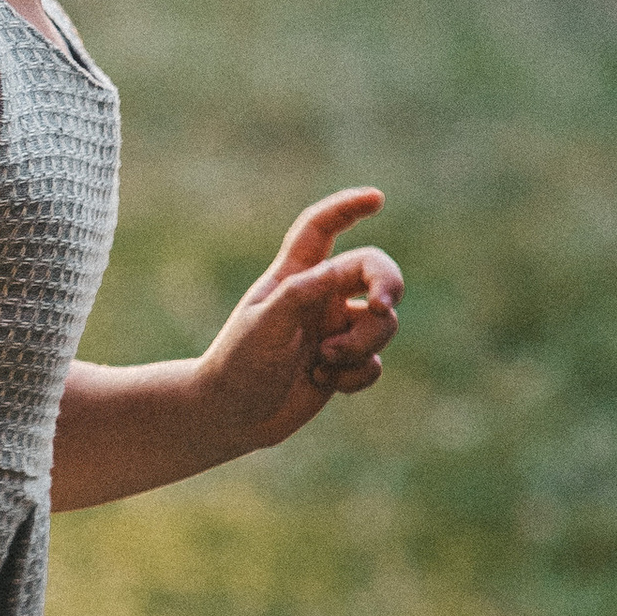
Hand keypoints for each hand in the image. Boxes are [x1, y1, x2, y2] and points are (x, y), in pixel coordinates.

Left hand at [194, 190, 402, 457]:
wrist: (230, 416)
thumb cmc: (239, 364)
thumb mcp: (267, 322)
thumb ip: (304, 292)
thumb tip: (346, 269)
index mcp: (293, 277)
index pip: (321, 229)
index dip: (346, 209)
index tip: (376, 199)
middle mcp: (317, 298)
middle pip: (371, 273)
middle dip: (386, 285)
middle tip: (382, 306)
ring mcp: (332, 331)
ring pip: (381, 324)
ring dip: (361, 344)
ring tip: (325, 362)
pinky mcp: (342, 365)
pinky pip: (374, 363)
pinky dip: (356, 375)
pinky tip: (325, 383)